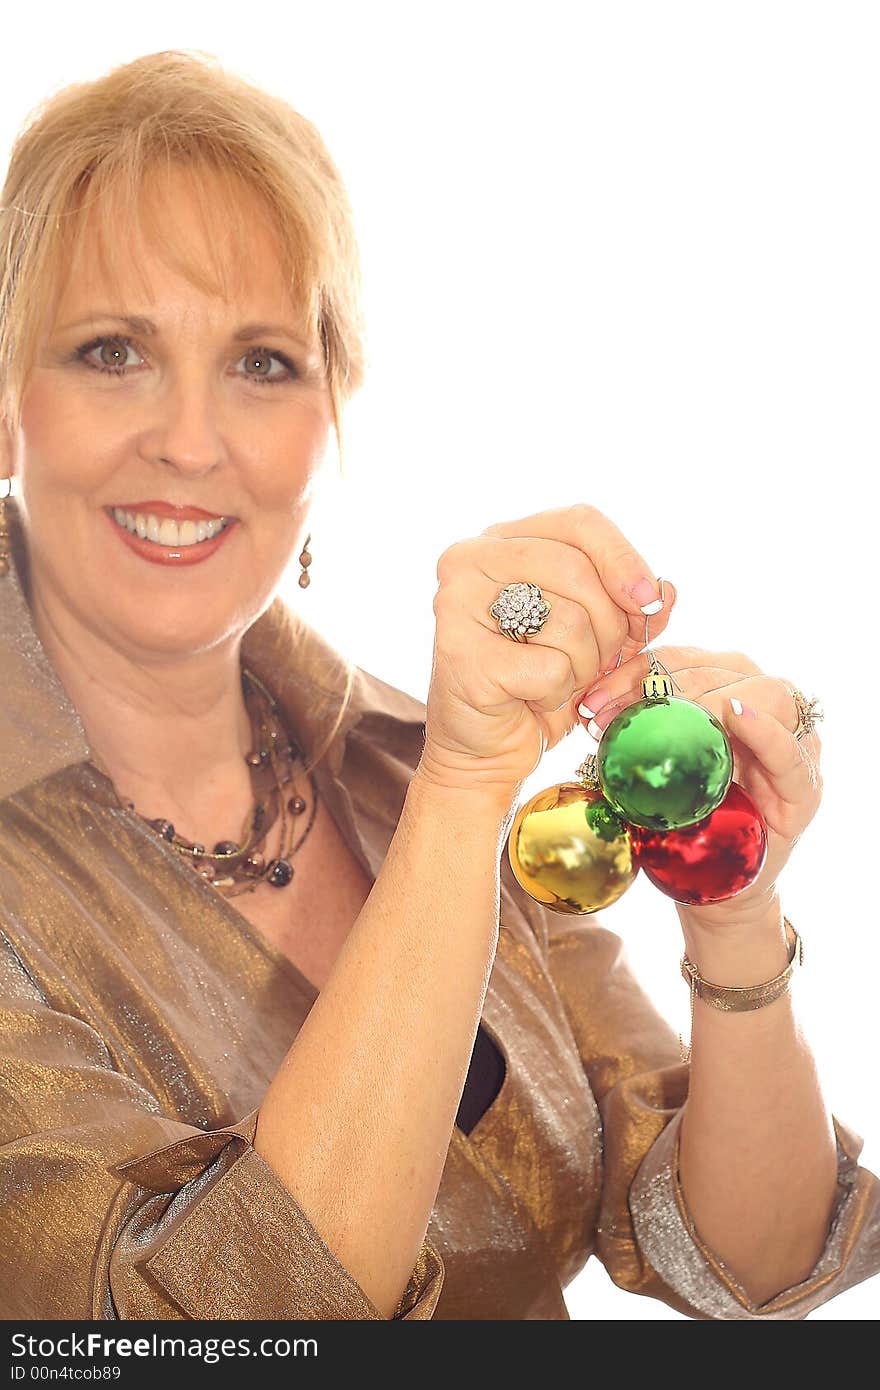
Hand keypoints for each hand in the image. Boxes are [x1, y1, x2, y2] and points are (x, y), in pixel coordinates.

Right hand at [419, 503, 676, 799]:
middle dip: (608, 625)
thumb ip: (629, 605)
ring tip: (559, 681)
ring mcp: (457, 606)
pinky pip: (551, 668)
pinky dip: (558, 694)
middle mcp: (469, 561)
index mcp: (501, 541)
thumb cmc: (539, 682)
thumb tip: (664, 591)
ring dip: (583, 665)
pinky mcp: (462, 656)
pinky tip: (533, 700)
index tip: (648, 600)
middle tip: (599, 661)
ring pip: (569, 621)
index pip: (579, 522)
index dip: (624, 558)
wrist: (486, 748)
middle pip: (578, 571)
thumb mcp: (594, 634)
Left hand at [576, 645, 822, 924]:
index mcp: (726, 692)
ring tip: (671, 716)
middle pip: (725, 669)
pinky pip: (790, 753)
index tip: (594, 702)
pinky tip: (736, 717)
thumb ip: (635, 736)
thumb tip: (593, 708)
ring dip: (710, 700)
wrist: (711, 888)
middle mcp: (765, 709)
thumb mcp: (647, 772)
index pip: (685, 660)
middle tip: (615, 719)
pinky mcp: (803, 789)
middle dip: (665, 686)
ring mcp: (793, 745)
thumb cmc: (676, 822)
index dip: (638, 671)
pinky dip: (765, 732)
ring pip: (767, 694)